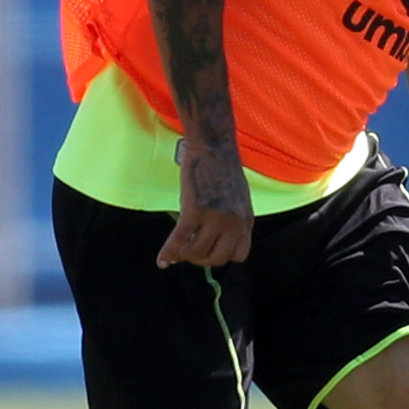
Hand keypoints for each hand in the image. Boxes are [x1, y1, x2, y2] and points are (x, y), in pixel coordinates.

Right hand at [155, 144, 254, 267]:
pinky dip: (168, 252)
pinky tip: (162, 261)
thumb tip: (216, 237)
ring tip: (177, 252)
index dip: (221, 256)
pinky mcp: (195, 210)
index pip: (238, 255)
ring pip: (197, 252)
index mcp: (246, 220)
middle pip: (218, 258)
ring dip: (185, 256)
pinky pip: (180, 239)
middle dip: (201, 260)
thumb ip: (233, 218)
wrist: (213, 147)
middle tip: (189, 253)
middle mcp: (234, 222)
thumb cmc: (223, 169)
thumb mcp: (238, 198)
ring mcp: (215, 217)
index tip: (208, 251)